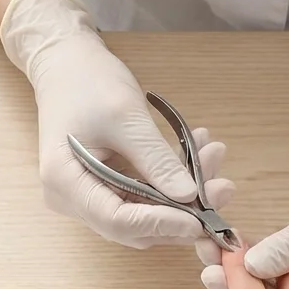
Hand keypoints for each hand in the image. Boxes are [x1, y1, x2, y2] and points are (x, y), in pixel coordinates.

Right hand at [0, 0, 233, 247]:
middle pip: (134, 225)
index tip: (202, 219)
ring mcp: (88, 196)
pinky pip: (143, 196)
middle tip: (224, 187)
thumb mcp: (126, 116)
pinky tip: (198, 152)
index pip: (117, 221)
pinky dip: (172, 180)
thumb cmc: (87, 81)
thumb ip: (156, 159)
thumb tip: (191, 197)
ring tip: (213, 157)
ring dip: (184, 193)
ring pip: (145, 213)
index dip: (162, 224)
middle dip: (182, 211)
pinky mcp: (105, 187)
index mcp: (64, 183)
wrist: (66, 63)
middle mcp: (72, 199)